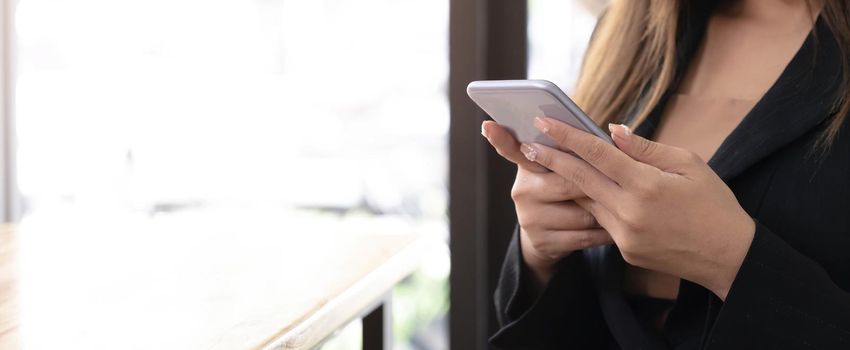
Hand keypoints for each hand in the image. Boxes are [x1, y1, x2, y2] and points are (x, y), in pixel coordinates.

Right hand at [481, 121, 612, 288]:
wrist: (551, 239)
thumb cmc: (567, 192)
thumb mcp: (564, 170)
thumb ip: (576, 152)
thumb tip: (613, 131)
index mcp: (528, 166)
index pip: (512, 149)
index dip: (500, 139)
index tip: (488, 126)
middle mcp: (523, 190)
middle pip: (569, 181)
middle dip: (598, 184)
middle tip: (621, 182)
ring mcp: (530, 218)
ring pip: (582, 211)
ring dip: (607, 211)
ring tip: (620, 208)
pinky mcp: (543, 242)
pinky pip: (585, 235)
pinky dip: (606, 232)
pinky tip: (616, 228)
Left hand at [521, 117, 754, 299]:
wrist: (729, 257)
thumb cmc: (714, 203)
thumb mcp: (689, 164)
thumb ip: (645, 148)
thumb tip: (611, 131)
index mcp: (646, 185)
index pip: (597, 154)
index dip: (568, 136)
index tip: (544, 122)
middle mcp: (629, 212)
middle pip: (580, 179)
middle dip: (551, 159)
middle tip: (527, 144)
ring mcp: (624, 235)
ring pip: (587, 201)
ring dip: (569, 182)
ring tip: (549, 161)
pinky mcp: (624, 251)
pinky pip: (602, 221)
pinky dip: (594, 203)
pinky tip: (585, 190)